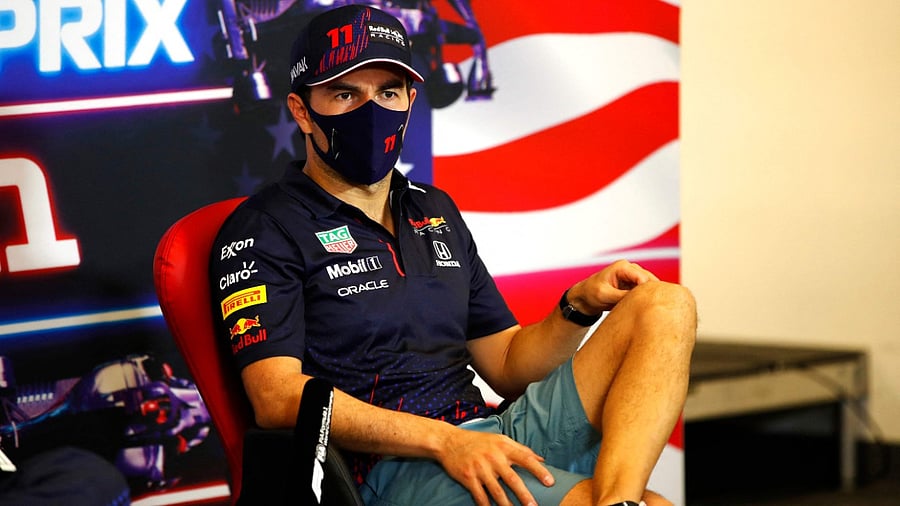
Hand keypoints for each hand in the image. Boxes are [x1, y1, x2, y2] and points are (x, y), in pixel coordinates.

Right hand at [437, 428, 553, 505]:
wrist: (449, 441)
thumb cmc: (478, 441)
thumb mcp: (500, 439)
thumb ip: (521, 449)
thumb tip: (542, 459)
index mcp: (503, 446)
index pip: (525, 458)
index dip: (539, 470)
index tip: (550, 482)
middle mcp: (493, 457)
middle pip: (512, 479)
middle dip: (524, 495)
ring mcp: (480, 468)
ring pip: (497, 491)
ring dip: (507, 505)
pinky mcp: (468, 477)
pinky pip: (480, 496)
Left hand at [575, 260, 659, 312]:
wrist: (585, 297)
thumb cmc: (591, 293)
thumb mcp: (605, 295)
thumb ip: (622, 295)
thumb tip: (640, 298)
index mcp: (622, 267)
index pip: (643, 278)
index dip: (646, 291)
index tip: (645, 304)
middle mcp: (630, 268)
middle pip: (649, 280)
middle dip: (649, 293)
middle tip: (648, 307)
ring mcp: (633, 276)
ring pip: (649, 286)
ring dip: (647, 296)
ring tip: (643, 307)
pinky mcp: (633, 285)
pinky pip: (644, 291)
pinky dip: (644, 298)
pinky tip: (641, 307)